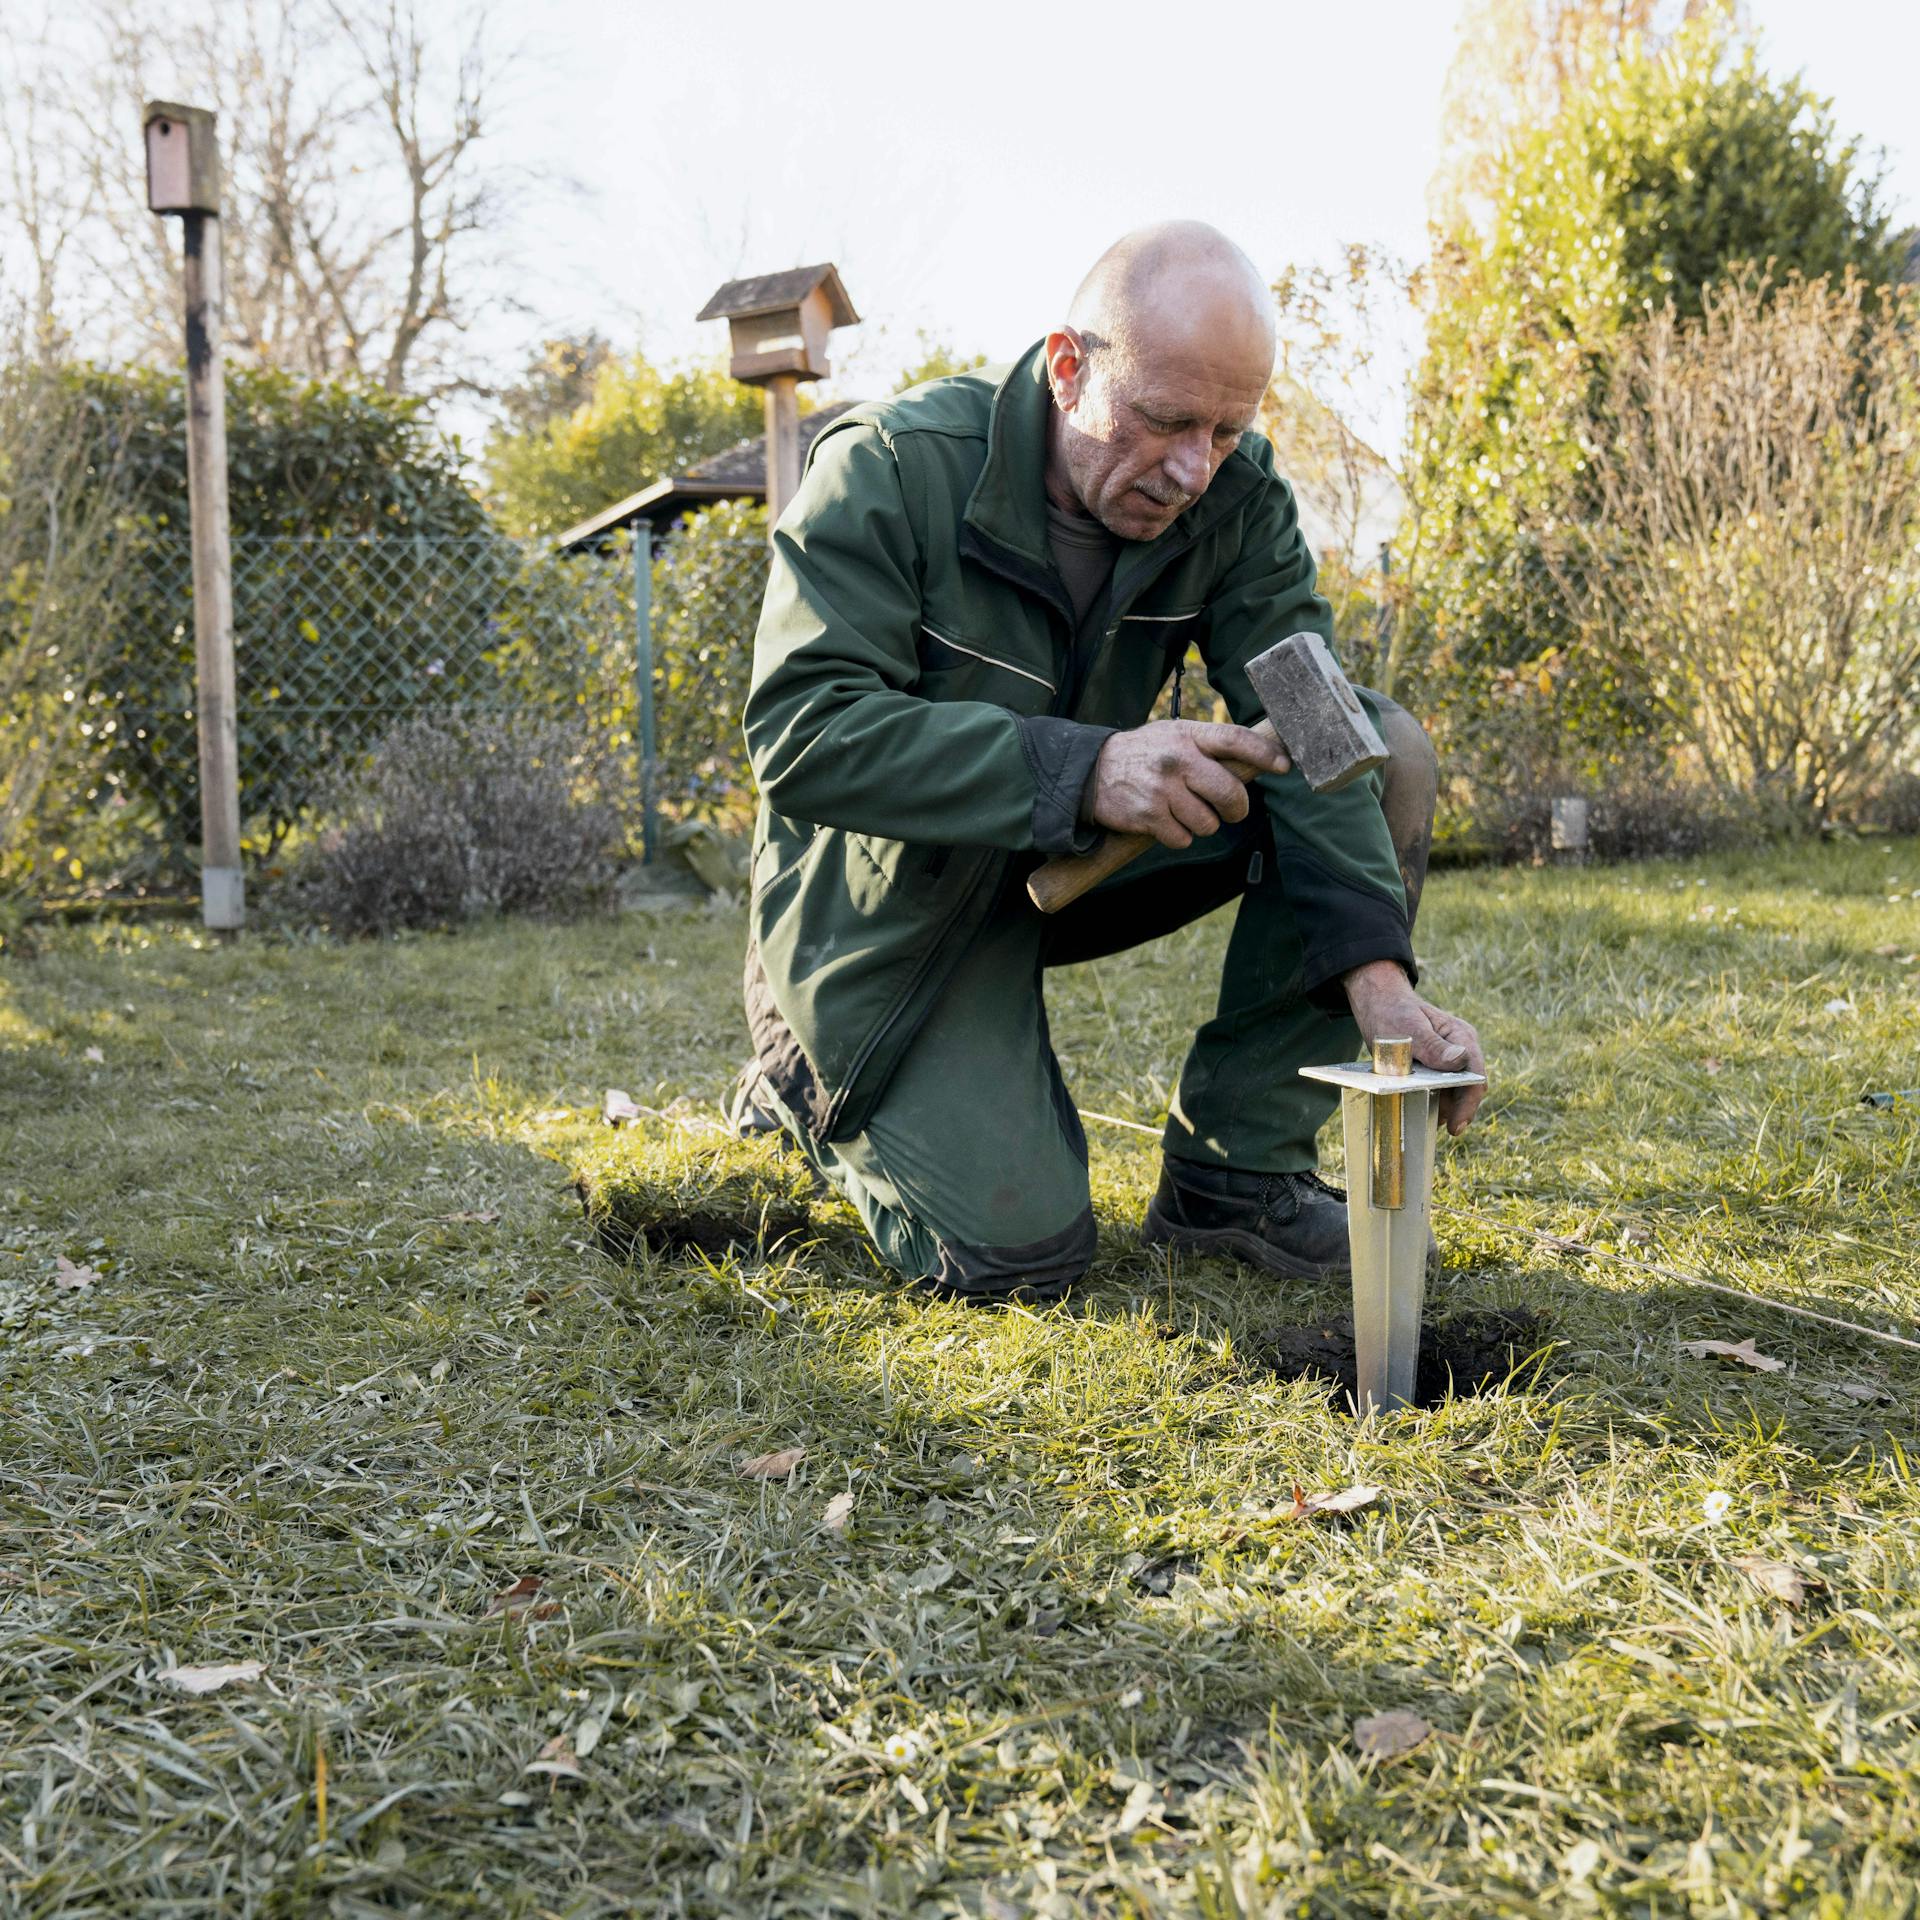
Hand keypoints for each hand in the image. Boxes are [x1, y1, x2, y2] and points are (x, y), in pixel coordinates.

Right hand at [1087, 719, 1290, 848]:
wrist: (1091, 772)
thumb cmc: (1142, 754)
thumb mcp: (1172, 735)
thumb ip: (1206, 745)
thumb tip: (1252, 760)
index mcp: (1187, 735)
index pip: (1235, 740)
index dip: (1264, 753)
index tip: (1284, 765)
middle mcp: (1177, 760)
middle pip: (1230, 792)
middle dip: (1236, 809)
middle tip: (1232, 811)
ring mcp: (1163, 790)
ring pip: (1208, 823)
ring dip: (1202, 824)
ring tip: (1182, 811)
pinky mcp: (1149, 817)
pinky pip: (1183, 838)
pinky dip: (1178, 836)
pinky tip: (1164, 822)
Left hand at [1342, 958, 1486, 1134]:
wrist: (1377, 1000)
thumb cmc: (1392, 1010)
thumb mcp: (1409, 1028)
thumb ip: (1433, 1045)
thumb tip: (1459, 1061)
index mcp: (1461, 1037)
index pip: (1475, 1076)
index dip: (1468, 1104)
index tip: (1455, 1125)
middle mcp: (1461, 1047)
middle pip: (1468, 1086)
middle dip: (1458, 1109)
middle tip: (1442, 1128)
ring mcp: (1449, 1055)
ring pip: (1456, 1089)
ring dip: (1447, 1106)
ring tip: (1429, 1121)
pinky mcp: (1436, 1063)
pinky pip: (1442, 1085)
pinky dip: (1435, 1098)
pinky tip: (1423, 1109)